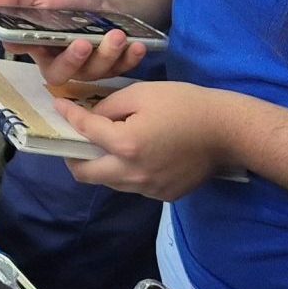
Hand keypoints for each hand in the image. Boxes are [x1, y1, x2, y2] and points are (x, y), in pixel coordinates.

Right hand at [0, 0, 148, 82]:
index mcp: (39, 46)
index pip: (31, 55)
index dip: (38, 54)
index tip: (44, 43)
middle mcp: (62, 63)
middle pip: (62, 74)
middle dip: (73, 61)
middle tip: (83, 43)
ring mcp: (88, 68)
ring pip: (93, 72)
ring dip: (105, 55)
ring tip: (117, 35)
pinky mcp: (113, 67)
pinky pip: (120, 69)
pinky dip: (129, 59)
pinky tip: (136, 45)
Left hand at [51, 80, 232, 198]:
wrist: (227, 132)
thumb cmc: (186, 105)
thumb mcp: (142, 93)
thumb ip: (109, 106)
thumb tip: (90, 117)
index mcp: (125, 145)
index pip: (85, 131)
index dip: (68, 116)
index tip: (59, 106)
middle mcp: (132, 174)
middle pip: (85, 174)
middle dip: (73, 155)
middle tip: (75, 139)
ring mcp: (148, 189)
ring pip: (109, 182)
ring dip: (101, 164)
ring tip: (107, 145)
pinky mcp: (163, 195)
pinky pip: (133, 186)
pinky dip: (126, 171)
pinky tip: (139, 154)